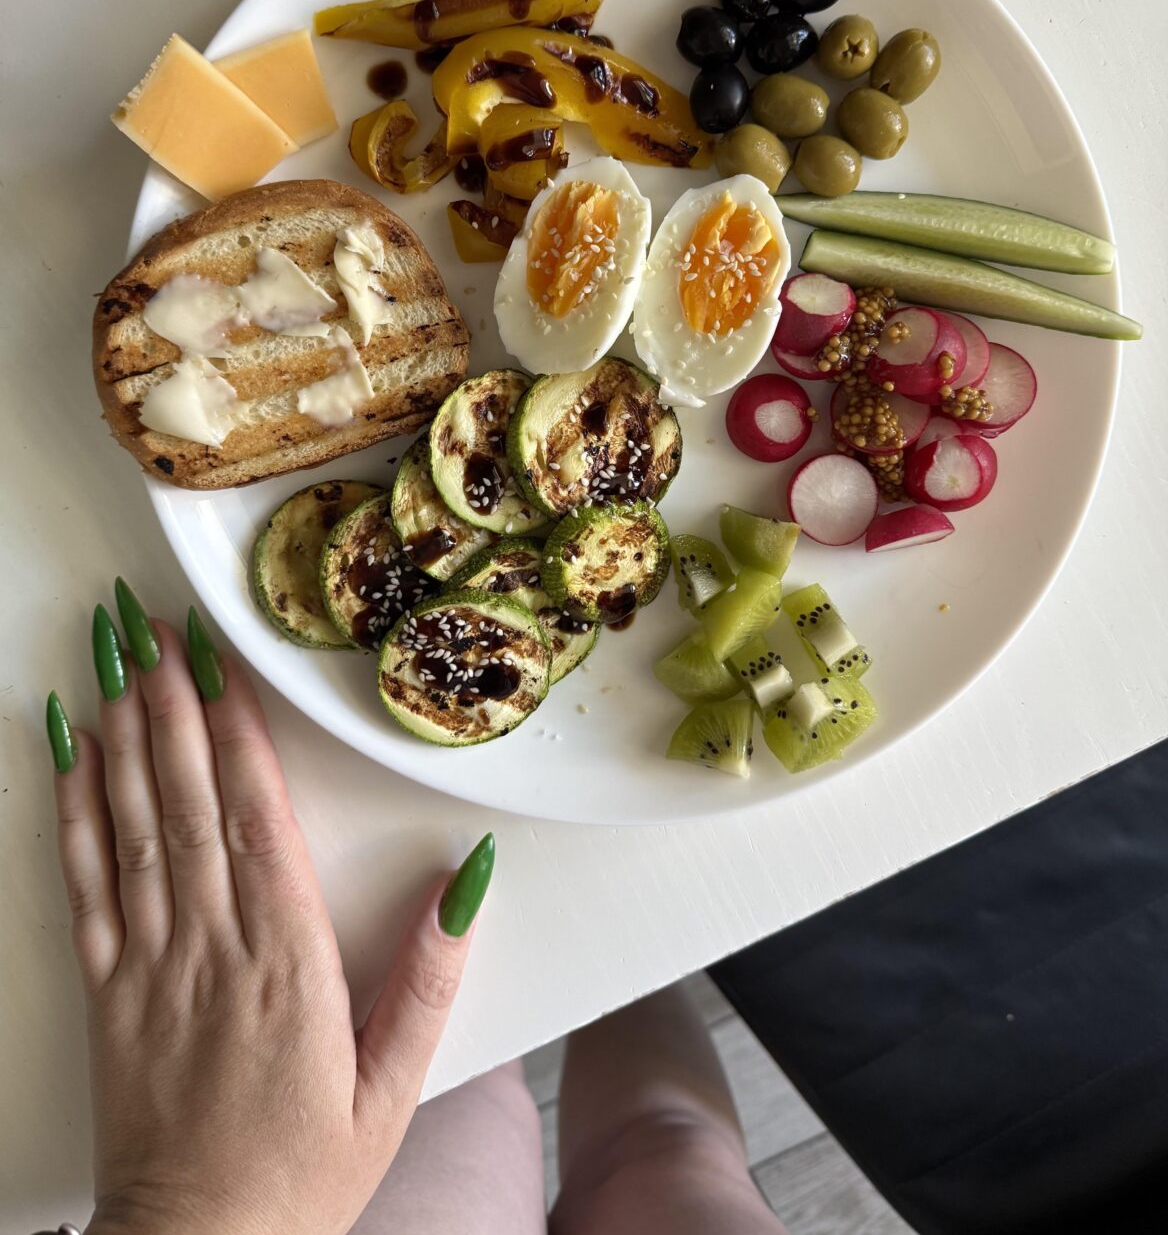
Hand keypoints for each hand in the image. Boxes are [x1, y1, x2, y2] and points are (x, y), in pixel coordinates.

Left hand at [45, 581, 494, 1234]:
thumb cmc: (304, 1173)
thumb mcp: (395, 1088)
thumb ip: (430, 979)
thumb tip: (467, 879)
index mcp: (288, 961)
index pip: (257, 819)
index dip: (236, 731)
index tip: (222, 659)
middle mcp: (212, 946)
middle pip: (187, 801)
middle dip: (171, 701)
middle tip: (154, 622)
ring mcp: (149, 965)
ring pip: (133, 827)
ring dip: (123, 734)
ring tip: (116, 657)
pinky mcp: (106, 991)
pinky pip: (85, 886)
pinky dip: (74, 814)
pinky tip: (72, 755)